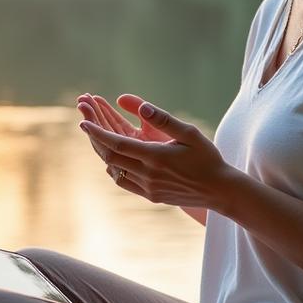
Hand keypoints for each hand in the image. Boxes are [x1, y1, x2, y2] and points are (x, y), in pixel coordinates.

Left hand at [77, 100, 240, 210]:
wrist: (219, 190)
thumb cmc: (206, 157)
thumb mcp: (188, 132)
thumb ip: (162, 119)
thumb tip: (140, 106)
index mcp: (156, 156)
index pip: (117, 143)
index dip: (97, 132)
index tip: (83, 121)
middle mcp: (148, 175)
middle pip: (110, 156)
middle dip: (95, 138)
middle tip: (85, 122)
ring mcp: (148, 188)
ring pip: (114, 169)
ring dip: (103, 152)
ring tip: (97, 136)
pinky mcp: (151, 196)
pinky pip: (123, 182)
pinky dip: (114, 168)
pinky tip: (113, 157)